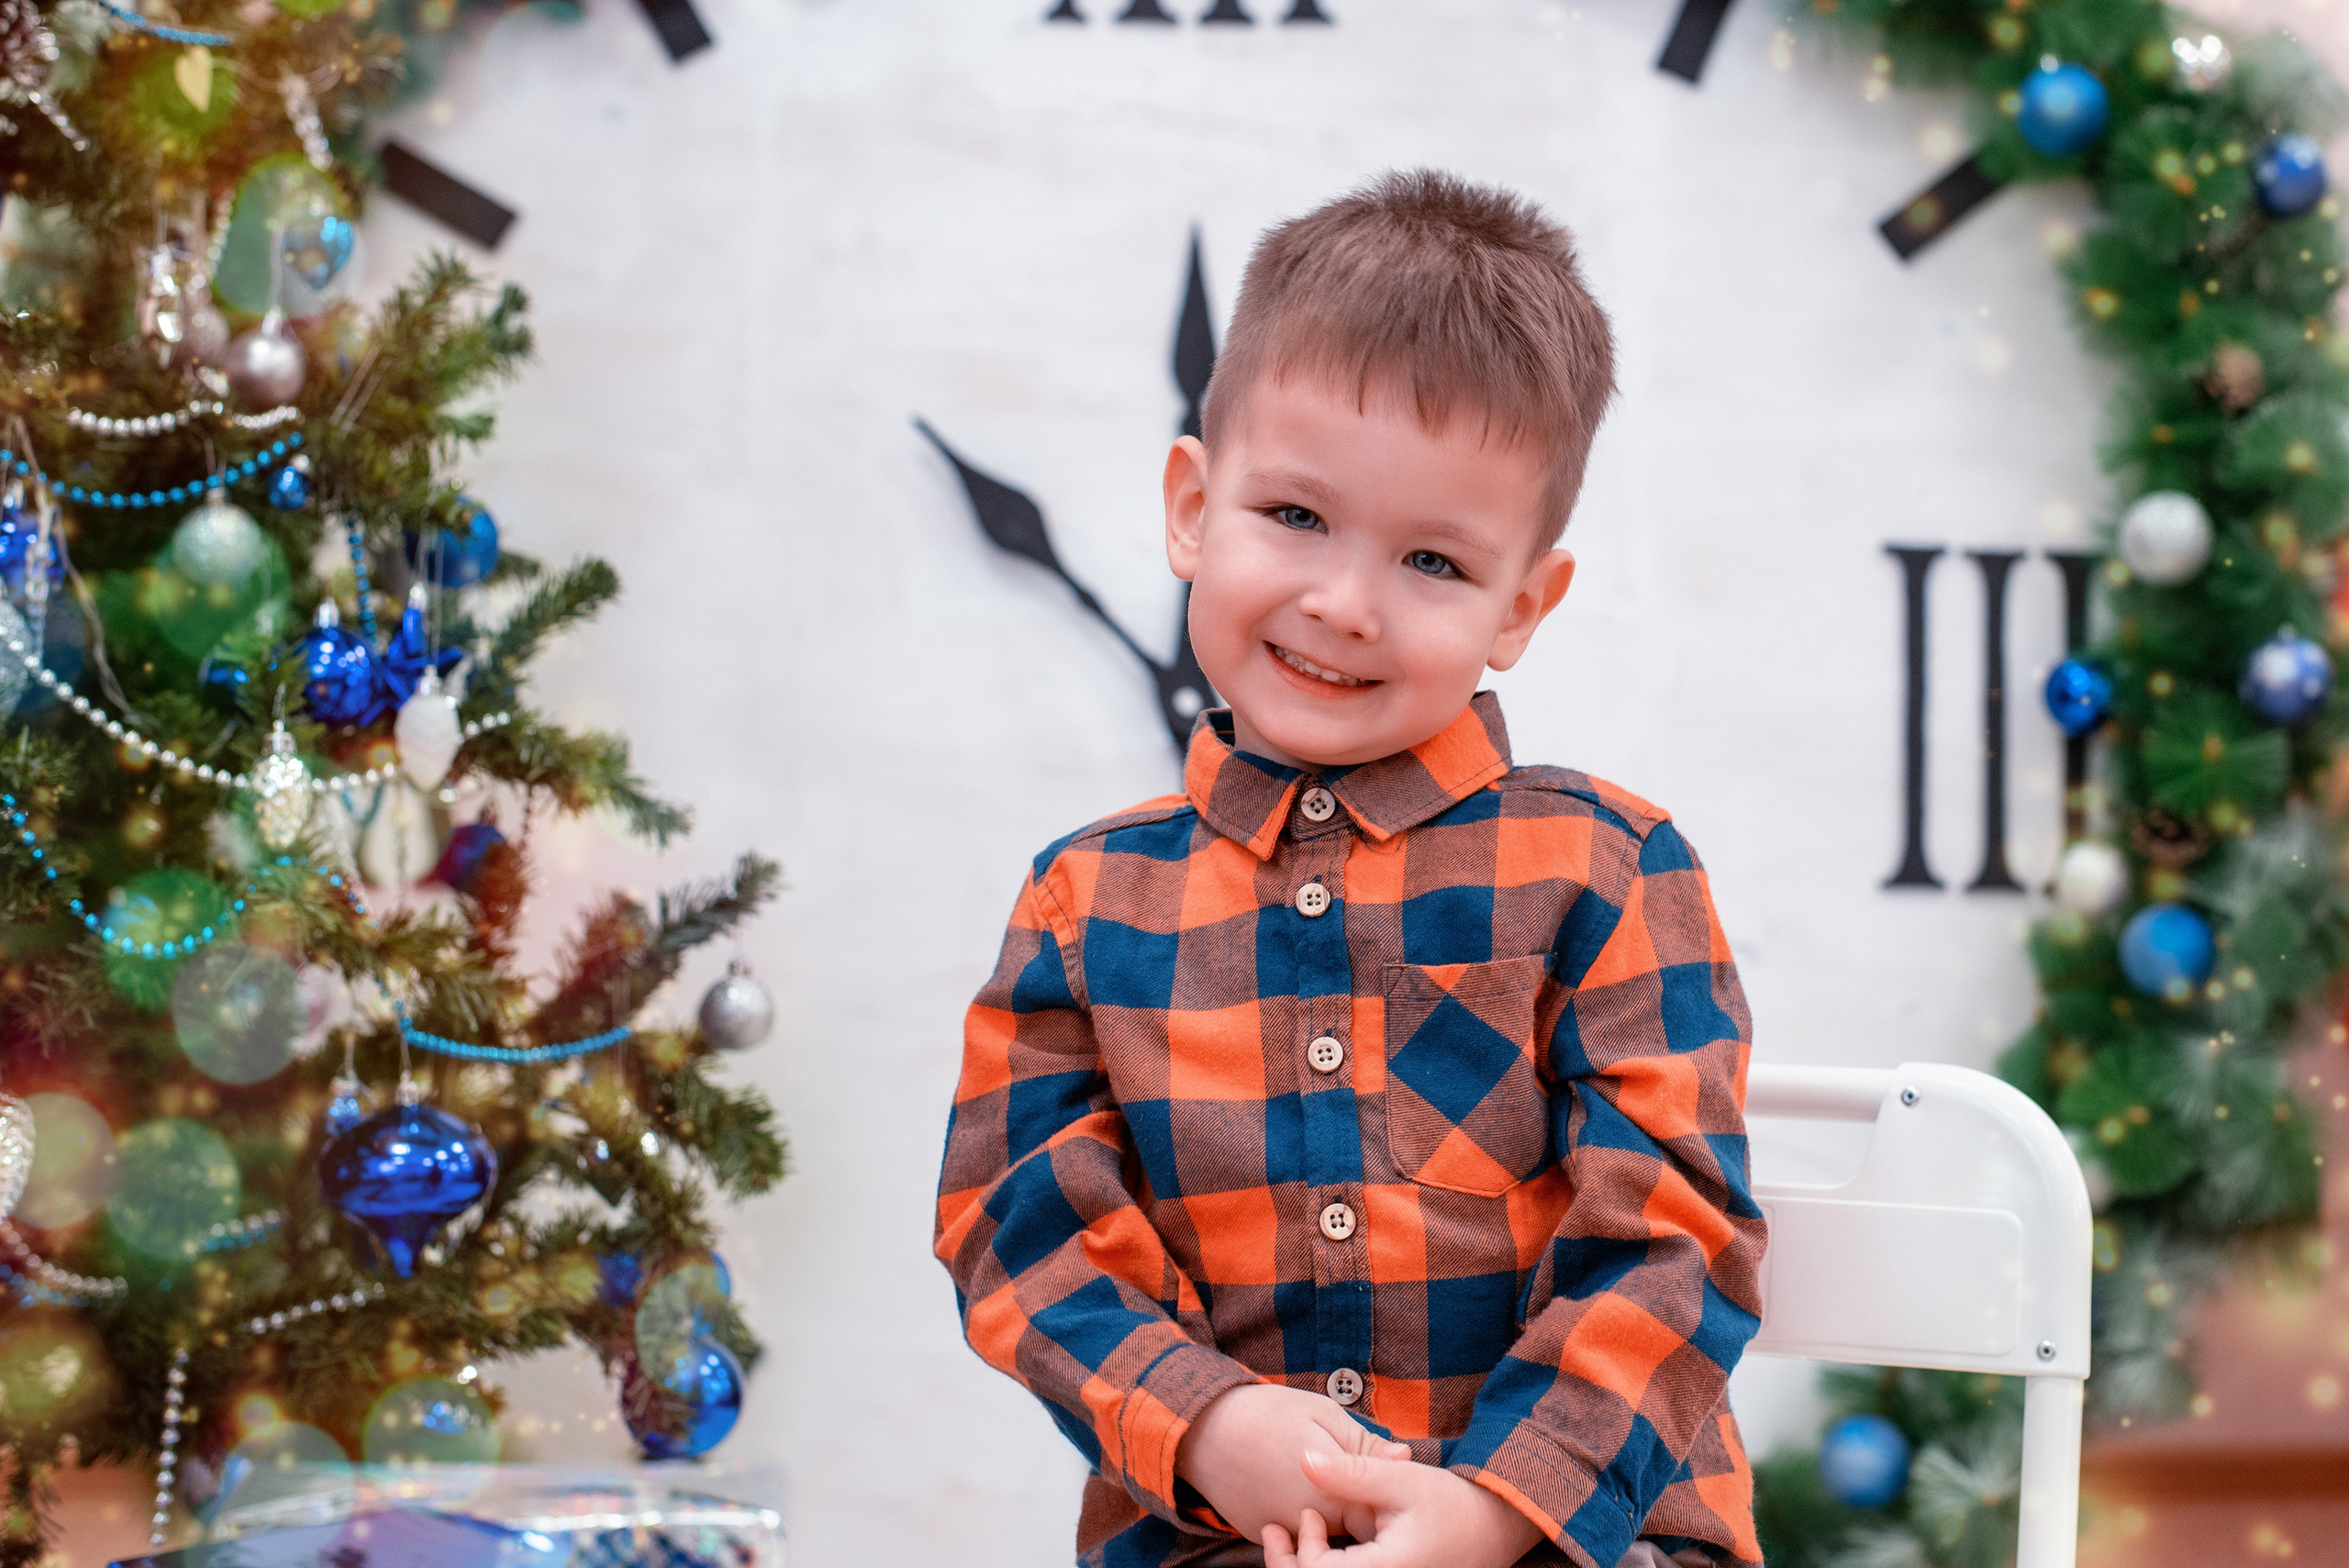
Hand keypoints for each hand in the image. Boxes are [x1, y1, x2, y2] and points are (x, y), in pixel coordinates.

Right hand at [1174, 1383, 1411, 1543]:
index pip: (1377, 1515)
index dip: (1383, 1496)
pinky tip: (1291, 1483)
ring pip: (1322, 1532)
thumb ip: (1364, 1445)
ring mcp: (1281, 1532)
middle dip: (1357, 1506)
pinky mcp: (1260, 1531)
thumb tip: (1405, 1457)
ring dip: (1329, 1513)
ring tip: (1317, 1475)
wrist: (1198, 1427)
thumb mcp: (1323, 1416)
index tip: (1381, 1475)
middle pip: (1351, 1529)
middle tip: (1349, 1473)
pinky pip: (1292, 1529)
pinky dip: (1299, 1514)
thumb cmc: (1266, 1414)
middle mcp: (1307, 1525)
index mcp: (1331, 1496)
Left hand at [1259, 1449, 1545, 1567]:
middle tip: (1274, 1533)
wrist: (1495, 1529)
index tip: (1304, 1514)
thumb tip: (1303, 1459)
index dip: (1299, 1550)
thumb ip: (1351, 1474)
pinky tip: (1322, 1549)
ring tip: (1298, 1535)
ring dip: (1308, 1567)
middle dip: (1290, 1563)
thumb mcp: (1402, 1480)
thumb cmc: (1452, 1504)